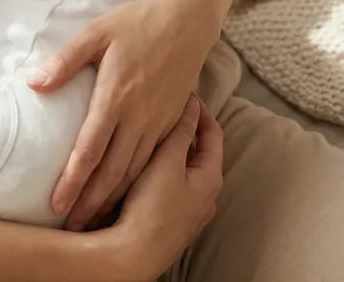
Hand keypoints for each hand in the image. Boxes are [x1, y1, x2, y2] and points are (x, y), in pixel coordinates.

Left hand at [28, 0, 209, 227]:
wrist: (186, 20)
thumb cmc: (136, 22)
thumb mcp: (96, 32)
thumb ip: (66, 60)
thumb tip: (34, 83)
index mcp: (115, 96)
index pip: (90, 149)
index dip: (73, 180)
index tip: (56, 204)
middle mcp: (138, 117)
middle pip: (113, 171)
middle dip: (91, 203)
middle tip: (71, 230)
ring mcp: (158, 122)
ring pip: (134, 171)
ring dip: (113, 198)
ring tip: (93, 220)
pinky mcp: (171, 122)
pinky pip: (151, 161)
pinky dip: (136, 184)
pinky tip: (124, 194)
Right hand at [112, 95, 222, 281]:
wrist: (133, 254)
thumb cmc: (152, 206)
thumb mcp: (167, 161)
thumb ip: (179, 130)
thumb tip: (190, 104)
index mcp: (211, 177)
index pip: (214, 133)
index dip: (200, 110)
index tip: (184, 94)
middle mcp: (206, 195)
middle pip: (200, 151)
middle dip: (184, 129)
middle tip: (165, 109)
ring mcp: (190, 210)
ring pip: (184, 168)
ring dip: (173, 149)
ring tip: (151, 132)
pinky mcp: (173, 219)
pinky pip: (173, 184)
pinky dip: (164, 167)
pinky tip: (144, 163)